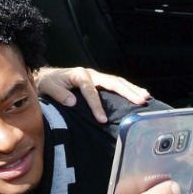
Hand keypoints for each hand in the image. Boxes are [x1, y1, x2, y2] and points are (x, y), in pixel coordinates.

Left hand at [35, 67, 149, 122]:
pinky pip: (115, 85)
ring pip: (118, 82)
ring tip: (145, 97)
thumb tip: (73, 103)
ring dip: (132, 89)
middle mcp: (91, 74)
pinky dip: (127, 89)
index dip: (97, 105)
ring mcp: (97, 77)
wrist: (46, 77)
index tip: (102, 120)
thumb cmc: (48, 83)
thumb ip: (59, 94)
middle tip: (141, 100)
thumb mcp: (49, 88)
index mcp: (79, 75)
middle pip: (112, 82)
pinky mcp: (99, 82)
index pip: (91, 91)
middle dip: (127, 92)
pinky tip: (138, 95)